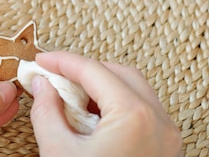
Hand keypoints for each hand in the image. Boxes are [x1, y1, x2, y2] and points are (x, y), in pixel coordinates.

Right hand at [29, 51, 181, 156]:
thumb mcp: (58, 153)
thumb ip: (46, 111)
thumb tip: (42, 85)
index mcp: (134, 116)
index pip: (94, 70)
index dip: (62, 61)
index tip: (40, 61)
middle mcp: (159, 121)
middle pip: (119, 73)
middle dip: (85, 71)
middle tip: (54, 78)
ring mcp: (168, 135)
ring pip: (135, 89)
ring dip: (101, 87)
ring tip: (70, 99)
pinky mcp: (167, 149)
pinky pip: (142, 111)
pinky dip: (116, 105)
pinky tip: (91, 118)